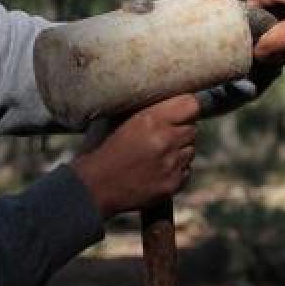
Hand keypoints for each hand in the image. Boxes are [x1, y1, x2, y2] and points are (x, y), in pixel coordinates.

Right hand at [68, 95, 199, 217]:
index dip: (186, 106)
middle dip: (180, 129)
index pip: (190, 105)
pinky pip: (186, 171)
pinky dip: (175, 169)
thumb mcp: (116, 118)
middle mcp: (166, 141)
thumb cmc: (100, 148)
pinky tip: (155, 170)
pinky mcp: (172, 185)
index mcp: (151, 120)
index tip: (180, 110)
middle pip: (192, 128)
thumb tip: (163, 98)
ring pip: (190, 150)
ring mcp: (171, 165)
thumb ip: (143, 108)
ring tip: (156, 154)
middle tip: (162, 134)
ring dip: (179, 150)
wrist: (92, 187)